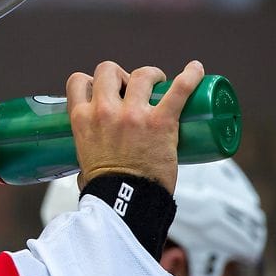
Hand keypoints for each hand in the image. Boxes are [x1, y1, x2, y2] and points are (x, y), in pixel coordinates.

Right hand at [66, 60, 204, 192]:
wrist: (124, 205)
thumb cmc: (106, 191)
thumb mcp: (83, 162)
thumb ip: (86, 156)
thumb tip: (90, 171)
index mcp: (82, 119)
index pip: (79, 81)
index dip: (93, 81)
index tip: (105, 90)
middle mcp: (105, 111)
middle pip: (109, 70)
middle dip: (121, 75)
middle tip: (132, 88)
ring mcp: (134, 115)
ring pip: (142, 74)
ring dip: (150, 75)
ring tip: (159, 83)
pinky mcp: (161, 122)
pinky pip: (180, 89)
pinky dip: (190, 76)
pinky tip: (196, 69)